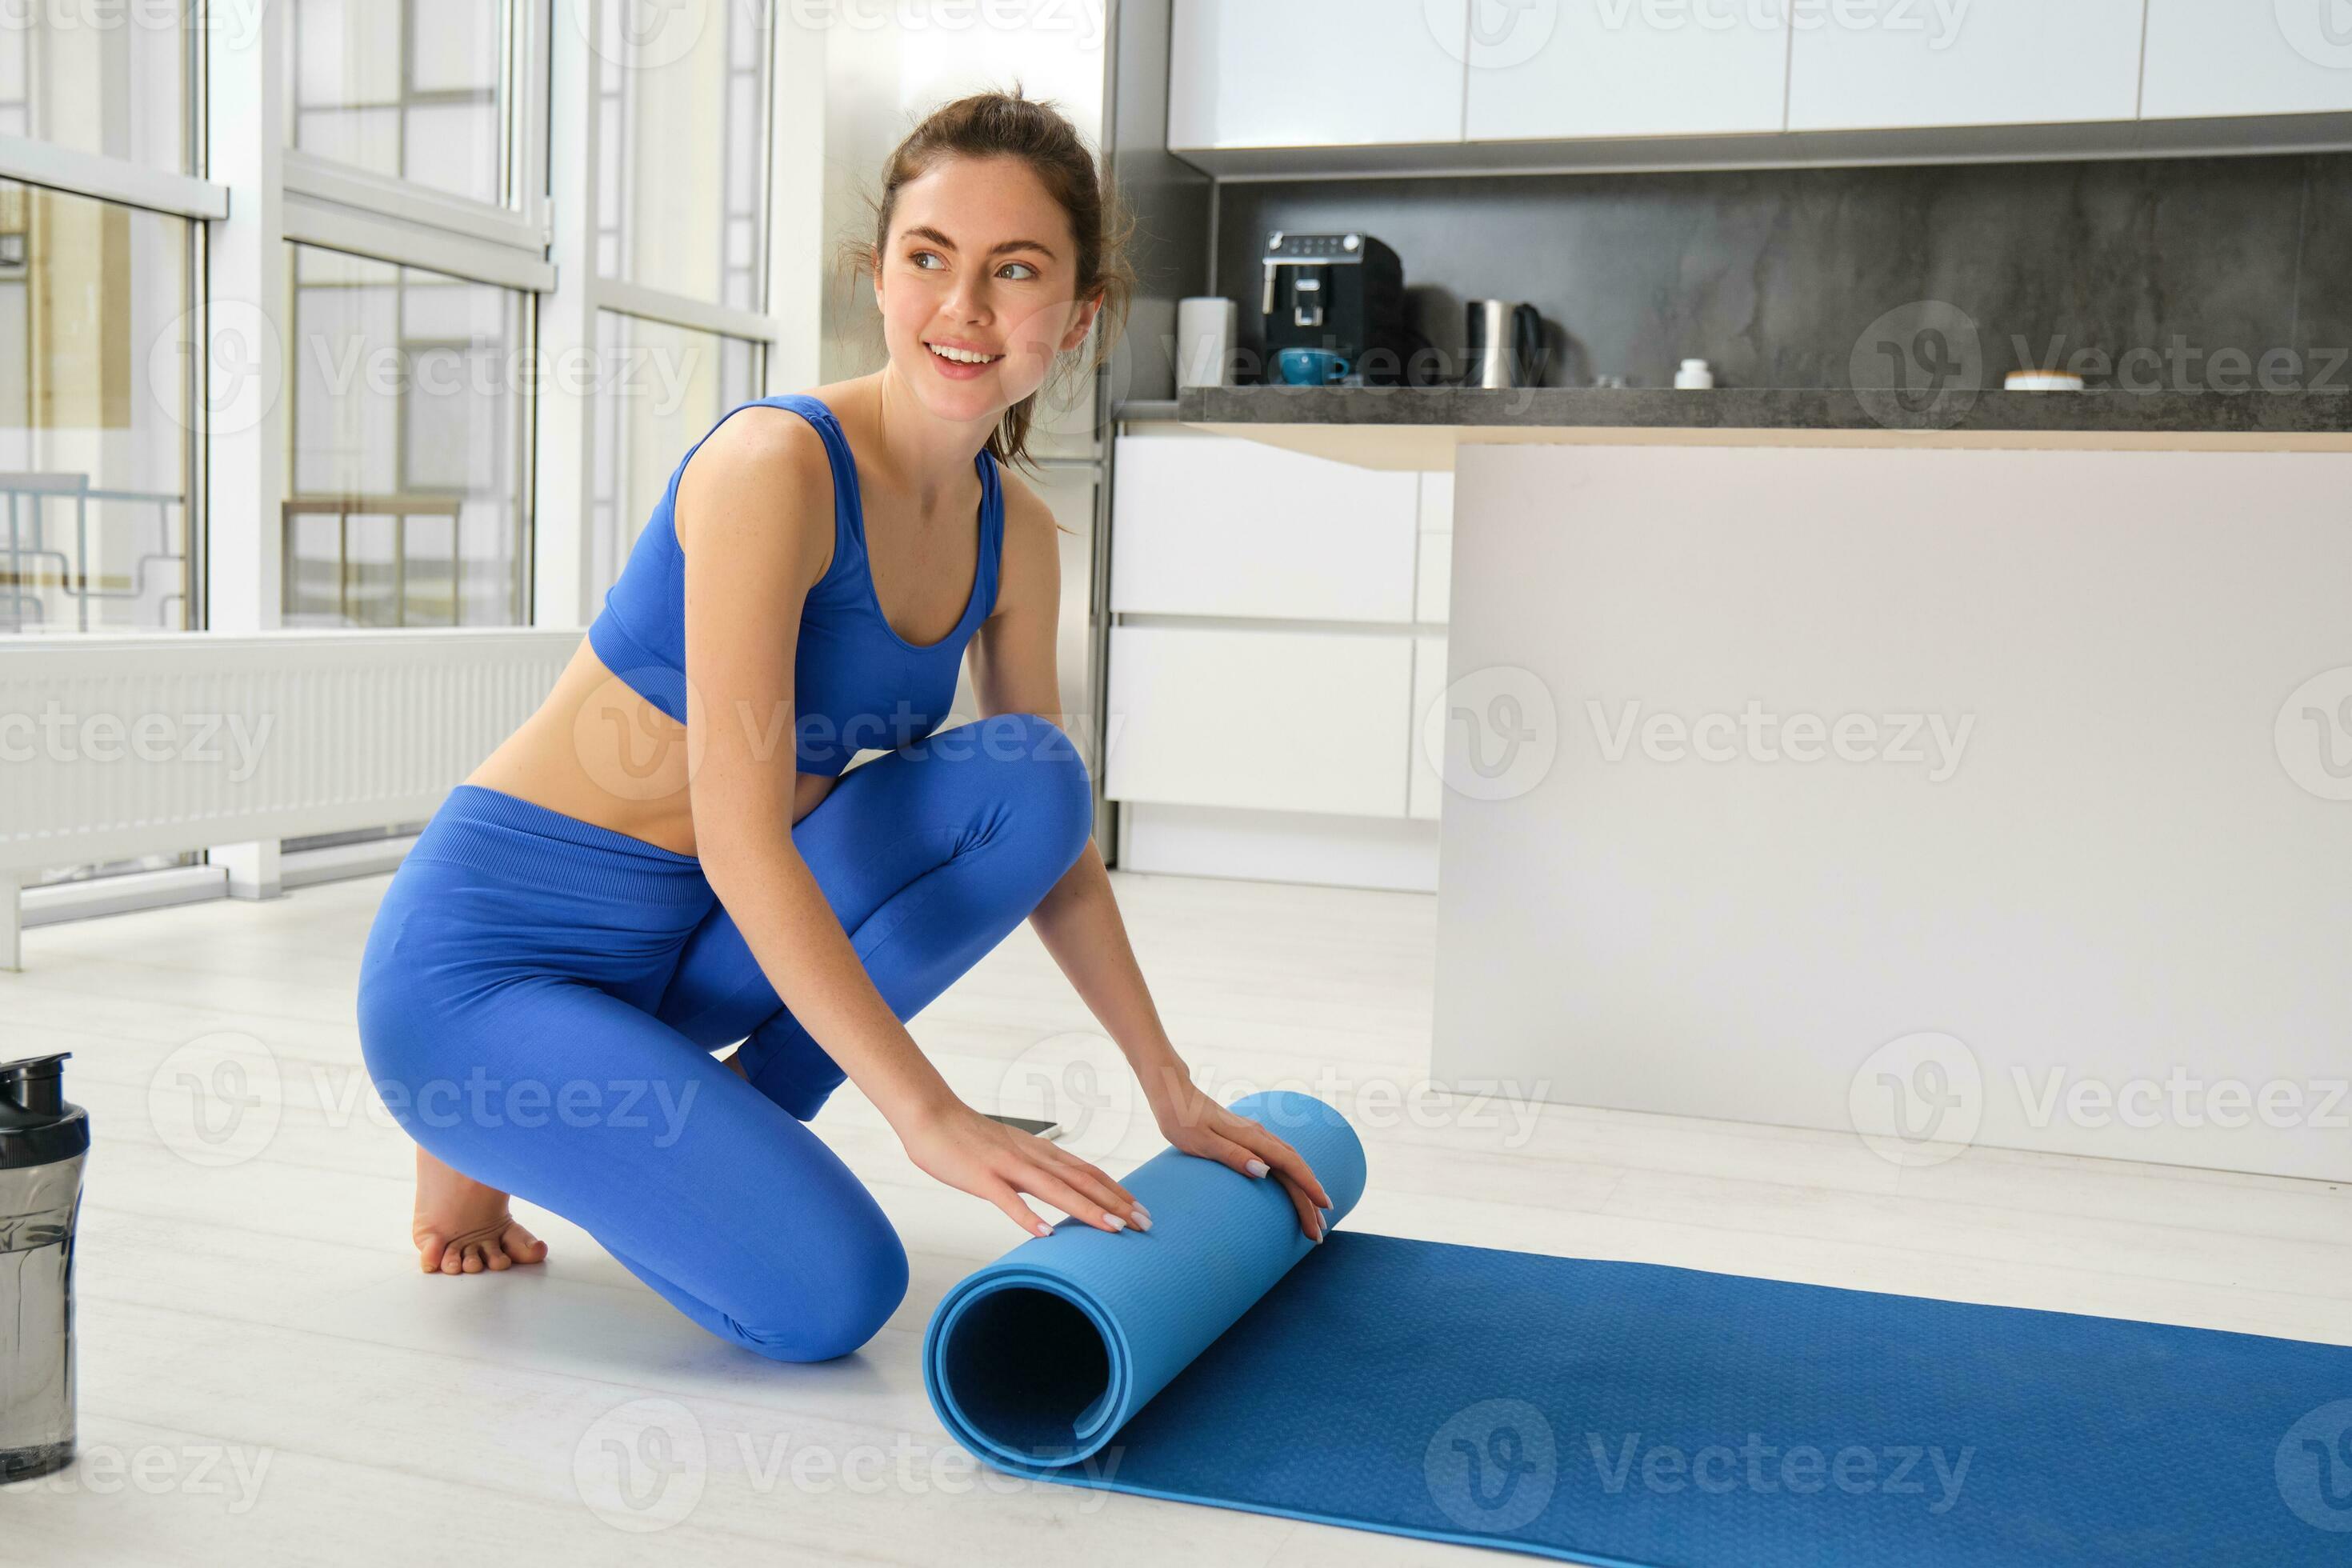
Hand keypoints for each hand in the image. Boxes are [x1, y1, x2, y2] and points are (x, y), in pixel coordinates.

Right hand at [900, 1099, 1149, 1239]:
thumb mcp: (1012, 1152)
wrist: (932, 1115)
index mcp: (1041, 1152)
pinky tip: (1045, 1234)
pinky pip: (1007, 1200)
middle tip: (1145, 1225)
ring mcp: (1008, 1166)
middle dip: (1116, 1204)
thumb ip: (1035, 1170)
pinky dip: (1028, 1217)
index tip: (1141, 1210)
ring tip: (1113, 1229)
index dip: (1118, 1191)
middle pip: (1082, 1181)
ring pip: (1055, 1190)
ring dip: (1087, 1210)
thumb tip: (1056, 1192)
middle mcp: (1032, 1157)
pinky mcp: (982, 1177)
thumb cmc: (969, 1138)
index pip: (1088, 1173)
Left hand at [1147, 1075, 1334, 1241]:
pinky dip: (1292, 1176)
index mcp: (1252, 1137)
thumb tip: (1264, 1171)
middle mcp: (1259, 1135)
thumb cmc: (1182, 1120)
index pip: (1290, 1164)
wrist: (1173, 1095)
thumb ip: (1233, 1156)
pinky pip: (1280, 1158)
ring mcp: (1255, 1135)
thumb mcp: (1202, 1142)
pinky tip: (1293, 1186)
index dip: (1309, 1186)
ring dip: (1304, 1189)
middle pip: (1295, 1168)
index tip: (1324, 1207)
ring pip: (1290, 1163)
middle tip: (1318, 1232)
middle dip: (1310, 1199)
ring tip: (1314, 1215)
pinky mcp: (1248, 1137)